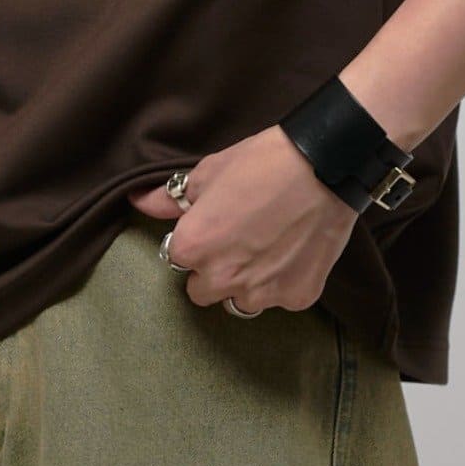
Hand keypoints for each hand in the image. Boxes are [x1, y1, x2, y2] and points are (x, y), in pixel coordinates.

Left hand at [126, 125, 356, 314]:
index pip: (176, 260)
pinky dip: (284, 282)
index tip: (212, 228)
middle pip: (203, 291)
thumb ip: (169, 198)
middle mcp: (222, 279)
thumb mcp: (208, 172)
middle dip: (214, 272)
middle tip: (238, 242)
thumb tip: (139, 201)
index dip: (194, 242)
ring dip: (246, 284)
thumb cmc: (262, 163)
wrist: (325, 167)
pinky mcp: (297, 297)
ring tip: (267, 250)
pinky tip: (294, 252)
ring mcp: (262, 293)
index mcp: (193, 248)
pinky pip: (281, 298)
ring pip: (241, 302)